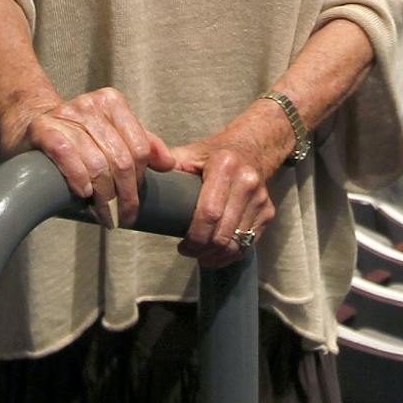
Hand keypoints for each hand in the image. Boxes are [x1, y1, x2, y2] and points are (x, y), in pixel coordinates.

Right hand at [2, 86, 173, 229]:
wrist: (28, 124)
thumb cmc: (75, 136)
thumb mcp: (111, 135)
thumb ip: (141, 144)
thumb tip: (168, 163)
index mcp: (111, 103)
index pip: (140, 147)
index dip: (141, 179)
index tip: (135, 198)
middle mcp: (89, 105)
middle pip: (122, 159)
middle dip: (126, 195)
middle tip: (123, 216)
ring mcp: (65, 115)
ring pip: (98, 164)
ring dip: (104, 198)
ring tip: (104, 214)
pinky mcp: (43, 129)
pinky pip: (68, 156)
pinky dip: (79, 180)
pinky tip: (83, 194)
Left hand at [168, 113, 284, 268]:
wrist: (252, 147)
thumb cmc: (213, 154)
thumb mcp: (189, 153)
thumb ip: (164, 164)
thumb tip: (134, 178)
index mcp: (225, 165)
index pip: (209, 212)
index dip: (194, 236)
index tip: (181, 245)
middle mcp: (247, 181)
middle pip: (222, 232)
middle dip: (202, 249)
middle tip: (187, 251)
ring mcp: (260, 197)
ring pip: (237, 242)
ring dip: (216, 256)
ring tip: (200, 254)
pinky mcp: (268, 211)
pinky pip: (249, 243)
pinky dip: (231, 255)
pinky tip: (216, 254)